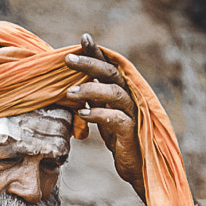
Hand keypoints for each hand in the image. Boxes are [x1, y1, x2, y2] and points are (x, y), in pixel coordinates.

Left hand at [65, 33, 144, 200]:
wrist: (137, 167)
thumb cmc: (119, 138)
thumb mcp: (103, 114)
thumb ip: (93, 97)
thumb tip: (71, 83)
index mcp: (121, 91)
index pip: (108, 66)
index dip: (97, 52)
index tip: (83, 38)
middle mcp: (129, 98)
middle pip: (111, 73)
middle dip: (89, 64)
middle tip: (68, 59)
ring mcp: (133, 114)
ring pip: (114, 93)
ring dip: (90, 90)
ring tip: (69, 92)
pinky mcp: (131, 132)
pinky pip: (115, 119)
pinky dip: (98, 114)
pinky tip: (83, 114)